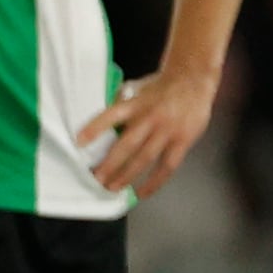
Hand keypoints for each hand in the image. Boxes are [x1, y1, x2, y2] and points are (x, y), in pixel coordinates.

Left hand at [79, 67, 217, 196]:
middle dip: (110, 164)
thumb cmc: (159, 86)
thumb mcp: (136, 88)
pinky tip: (142, 193)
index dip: (95, 128)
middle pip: (128, 144)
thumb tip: (99, 122)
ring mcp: (168, 130)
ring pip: (145, 158)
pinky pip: (168, 166)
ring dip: (127, 176)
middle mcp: (150, 117)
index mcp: (135, 104)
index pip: (112, 115)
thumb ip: (119, 103)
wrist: (193, 79)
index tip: (79, 141)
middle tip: (96, 179)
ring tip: (112, 188)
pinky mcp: (183, 140)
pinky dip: (154, 182)